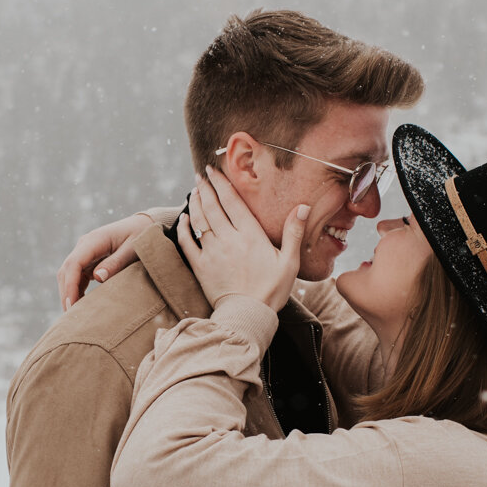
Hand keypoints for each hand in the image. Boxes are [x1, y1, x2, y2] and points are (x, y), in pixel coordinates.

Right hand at [56, 212, 155, 310]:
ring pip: (68, 275)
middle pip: (66, 271)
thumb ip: (116, 263)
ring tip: (74, 316)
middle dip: (66, 294)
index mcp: (94, 240)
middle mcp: (85, 245)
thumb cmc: (141, 235)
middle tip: (71, 317)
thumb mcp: (133, 249)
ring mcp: (85, 252)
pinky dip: (76, 291)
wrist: (143, 225)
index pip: (74, 263)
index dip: (70, 285)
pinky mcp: (89, 260)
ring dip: (69, 294)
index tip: (72, 305)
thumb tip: (98, 277)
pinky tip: (80, 306)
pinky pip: (76, 277)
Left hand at [178, 167, 307, 312]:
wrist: (248, 316)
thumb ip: (294, 233)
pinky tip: (184, 217)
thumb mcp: (289, 262)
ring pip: (199, 220)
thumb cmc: (272, 291)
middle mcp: (229, 239)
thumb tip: (303, 207)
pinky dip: (184, 228)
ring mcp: (212, 252)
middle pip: (213, 207)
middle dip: (206, 188)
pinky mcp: (200, 266)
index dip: (222, 184)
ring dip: (195, 202)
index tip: (214, 170)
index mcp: (251, 236)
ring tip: (194, 190)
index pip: (232, 202)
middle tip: (201, 175)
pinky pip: (187, 242)